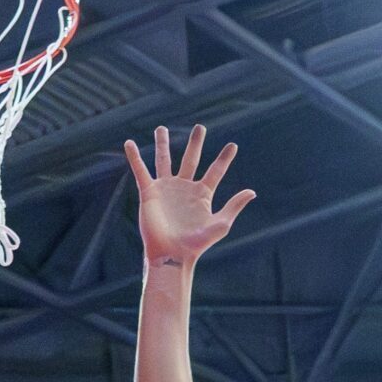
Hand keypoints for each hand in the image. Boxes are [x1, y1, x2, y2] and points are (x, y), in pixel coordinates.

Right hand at [125, 125, 254, 268]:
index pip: (215, 172)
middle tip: (200, 127)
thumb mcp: (221, 224)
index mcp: (202, 195)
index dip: (224, 159)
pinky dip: (134, 157)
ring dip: (162, 144)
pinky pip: (141, 170)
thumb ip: (234, 206)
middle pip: (191, 159)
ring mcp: (166, 189)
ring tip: (161, 128)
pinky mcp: (149, 192)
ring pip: (164, 160)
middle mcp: (184, 188)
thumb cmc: (196, 244)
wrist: (172, 254)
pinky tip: (129, 143)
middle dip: (195, 143)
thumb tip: (252, 191)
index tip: (233, 146)